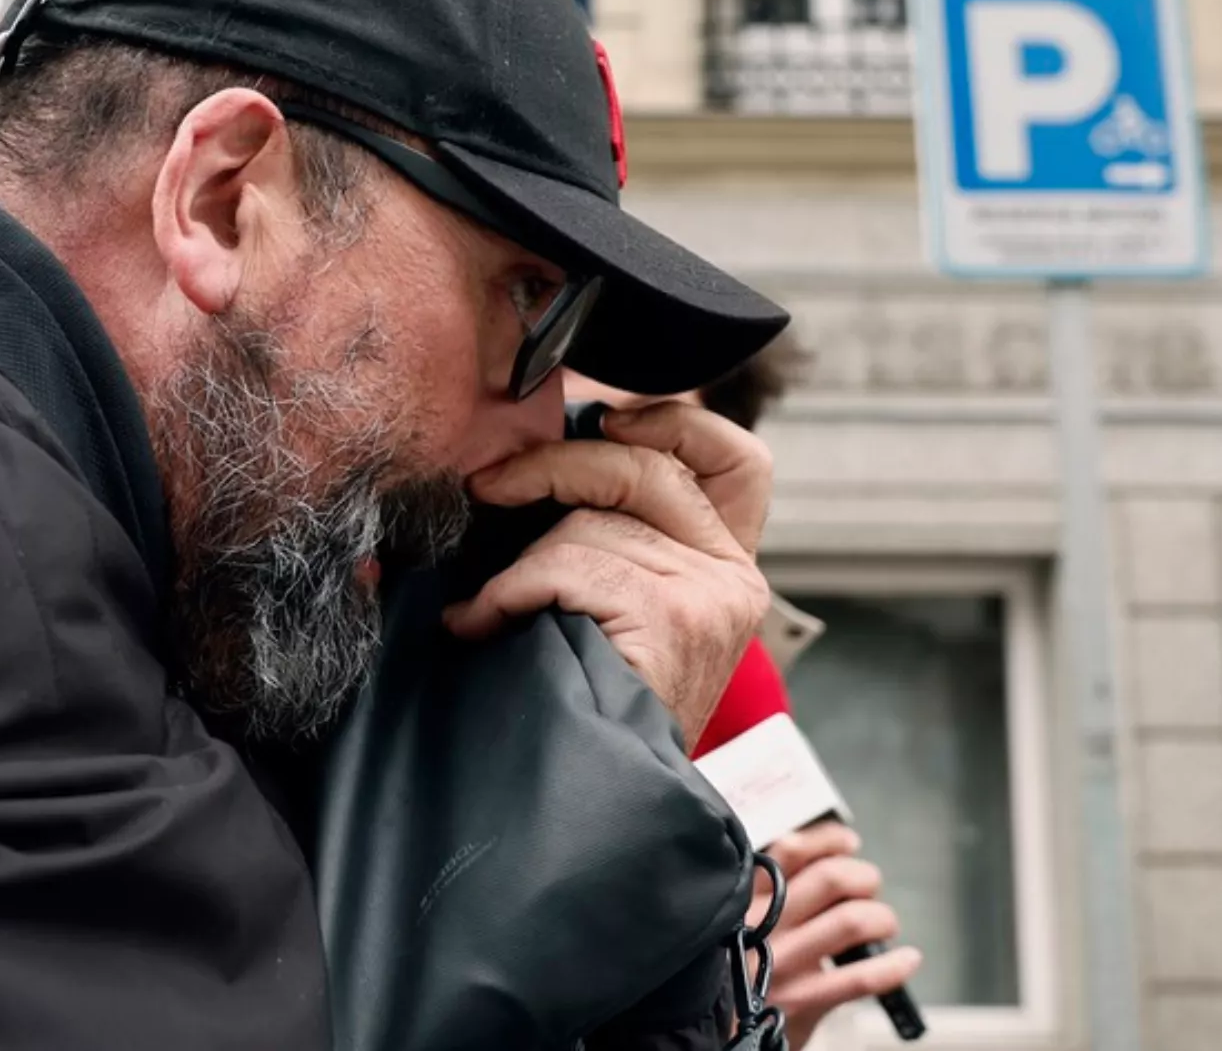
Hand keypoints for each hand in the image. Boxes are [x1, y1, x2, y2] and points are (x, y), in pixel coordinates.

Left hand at [442, 402, 772, 745]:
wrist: (605, 803)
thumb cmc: (593, 707)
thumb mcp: (621, 613)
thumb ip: (615, 543)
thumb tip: (537, 466)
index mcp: (727, 568)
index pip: (738, 459)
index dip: (675, 421)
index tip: (606, 418)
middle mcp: (732, 577)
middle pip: (644, 466)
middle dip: (551, 465)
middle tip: (488, 488)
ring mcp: (709, 597)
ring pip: (590, 523)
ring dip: (517, 565)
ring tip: (485, 609)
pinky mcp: (673, 618)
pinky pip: (568, 566)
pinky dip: (508, 591)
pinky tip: (483, 624)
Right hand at [750, 823, 922, 1046]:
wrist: (719, 1031)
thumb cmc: (737, 970)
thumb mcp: (738, 921)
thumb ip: (769, 889)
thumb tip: (823, 853)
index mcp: (746, 898)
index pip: (790, 850)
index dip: (829, 840)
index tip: (848, 844)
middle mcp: (764, 925)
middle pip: (830, 878)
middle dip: (864, 878)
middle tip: (868, 890)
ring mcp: (782, 963)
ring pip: (851, 921)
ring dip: (881, 918)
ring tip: (882, 925)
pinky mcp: (801, 1000)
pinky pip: (860, 978)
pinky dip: (894, 967)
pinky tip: (906, 961)